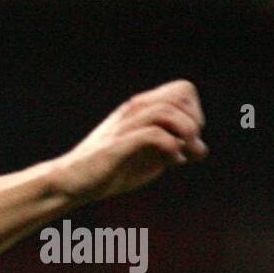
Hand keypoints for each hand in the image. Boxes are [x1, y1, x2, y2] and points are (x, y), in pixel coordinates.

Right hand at [50, 80, 206, 205]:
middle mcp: (134, 110)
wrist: (73, 182)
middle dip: (194, 121)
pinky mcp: (118, 145)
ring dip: (185, 133)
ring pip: (167, 111)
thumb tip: (199, 148)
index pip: (183, 90)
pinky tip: (170, 162)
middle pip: (181, 93)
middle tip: (187, 147)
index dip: (194, 112)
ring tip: (183, 153)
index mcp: (142, 109)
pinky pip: (154, 135)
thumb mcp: (150, 157)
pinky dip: (170, 148)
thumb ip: (173, 148)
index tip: (188, 139)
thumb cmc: (111, 169)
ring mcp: (125, 125)